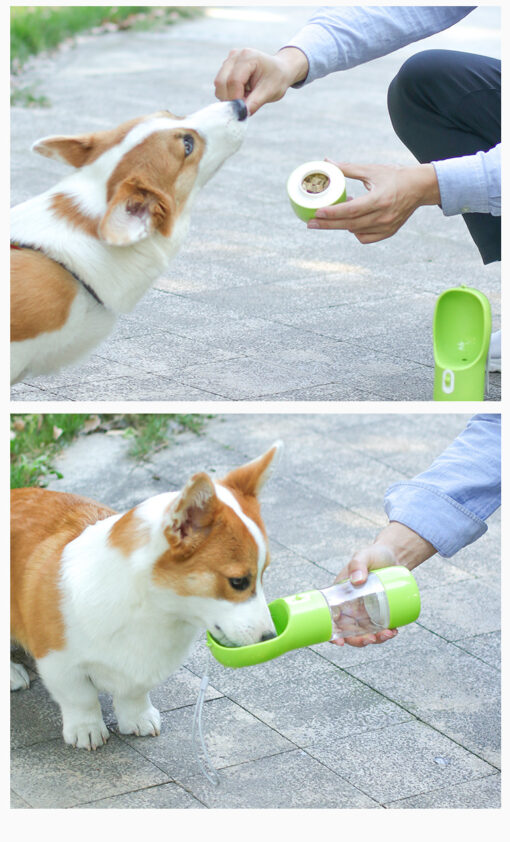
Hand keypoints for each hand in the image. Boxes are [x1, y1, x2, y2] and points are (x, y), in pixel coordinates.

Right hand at [214, 47, 307, 114]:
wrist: (280, 70)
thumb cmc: (277, 79)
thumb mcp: (270, 92)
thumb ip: (255, 102)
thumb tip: (241, 114)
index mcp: (248, 57)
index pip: (233, 81)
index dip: (236, 99)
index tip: (244, 109)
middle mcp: (235, 55)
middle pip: (221, 82)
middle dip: (230, 99)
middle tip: (245, 105)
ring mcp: (229, 60)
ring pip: (219, 85)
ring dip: (229, 97)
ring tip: (246, 96)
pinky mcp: (226, 66)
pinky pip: (221, 85)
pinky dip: (229, 93)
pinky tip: (242, 92)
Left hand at [307, 161, 440, 242]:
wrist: (420, 187)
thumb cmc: (395, 176)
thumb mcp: (372, 170)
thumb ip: (348, 168)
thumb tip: (327, 162)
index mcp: (379, 199)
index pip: (350, 210)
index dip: (332, 213)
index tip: (316, 212)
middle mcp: (383, 216)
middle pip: (349, 225)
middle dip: (327, 225)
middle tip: (310, 223)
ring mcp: (386, 226)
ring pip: (356, 231)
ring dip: (341, 224)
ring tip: (331, 215)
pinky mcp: (389, 232)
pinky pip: (365, 238)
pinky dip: (355, 231)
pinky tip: (351, 222)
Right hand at [331, 522, 435, 647]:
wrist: (395, 555)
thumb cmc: (374, 554)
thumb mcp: (364, 555)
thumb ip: (358, 563)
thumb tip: (357, 581)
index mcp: (340, 596)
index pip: (331, 619)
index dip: (332, 635)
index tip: (339, 643)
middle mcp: (351, 606)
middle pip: (350, 631)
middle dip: (359, 641)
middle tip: (371, 639)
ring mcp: (367, 610)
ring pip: (366, 632)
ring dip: (375, 639)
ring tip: (388, 634)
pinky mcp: (381, 611)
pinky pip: (381, 627)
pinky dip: (386, 633)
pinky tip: (394, 631)